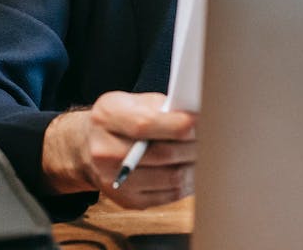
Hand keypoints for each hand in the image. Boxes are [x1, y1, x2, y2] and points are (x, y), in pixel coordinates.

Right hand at [42, 91, 196, 208]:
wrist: (87, 148)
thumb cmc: (117, 120)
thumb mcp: (131, 101)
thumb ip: (161, 106)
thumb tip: (197, 114)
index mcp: (106, 117)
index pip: (146, 125)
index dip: (179, 124)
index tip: (201, 120)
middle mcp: (105, 151)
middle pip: (163, 154)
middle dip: (195, 145)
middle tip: (214, 137)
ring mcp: (116, 180)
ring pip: (171, 177)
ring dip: (196, 165)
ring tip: (209, 153)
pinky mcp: (129, 200)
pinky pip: (170, 194)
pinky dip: (189, 182)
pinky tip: (195, 168)